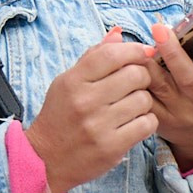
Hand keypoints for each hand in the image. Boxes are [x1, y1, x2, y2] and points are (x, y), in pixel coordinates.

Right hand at [26, 30, 158, 192]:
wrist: (45, 159)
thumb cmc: (60, 116)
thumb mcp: (68, 82)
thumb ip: (93, 57)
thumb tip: (118, 33)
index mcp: (73, 81)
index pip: (112, 54)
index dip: (135, 50)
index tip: (142, 54)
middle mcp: (85, 102)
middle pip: (136, 75)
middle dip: (142, 76)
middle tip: (135, 84)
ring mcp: (98, 126)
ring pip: (144, 100)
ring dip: (143, 101)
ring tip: (131, 106)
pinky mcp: (111, 148)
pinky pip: (147, 124)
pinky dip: (146, 122)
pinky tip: (134, 122)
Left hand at [146, 16, 192, 168]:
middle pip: (188, 78)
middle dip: (174, 52)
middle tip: (160, 28)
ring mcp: (181, 113)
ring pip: (160, 88)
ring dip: (147, 66)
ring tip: (137, 43)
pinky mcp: (159, 120)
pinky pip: (143, 99)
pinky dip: (133, 81)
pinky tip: (125, 63)